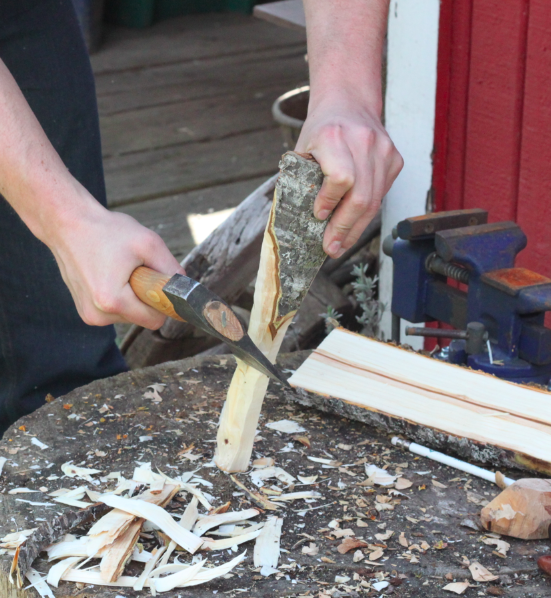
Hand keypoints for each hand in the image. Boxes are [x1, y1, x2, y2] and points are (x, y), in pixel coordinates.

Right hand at [46, 193, 183, 329]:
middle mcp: (98, 314)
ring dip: (132, 296)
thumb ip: (171, 269)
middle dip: (146, 298)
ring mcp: (88, 314)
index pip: (155, 320)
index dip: (163, 304)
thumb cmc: (106, 231)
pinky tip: (110, 274)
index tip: (161, 285)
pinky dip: (119, 296)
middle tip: (136, 270)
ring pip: (129, 315)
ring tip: (120, 270)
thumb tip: (185, 287)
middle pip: (142, 318)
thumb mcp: (148, 243)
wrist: (66, 223)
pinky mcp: (84, 311)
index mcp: (112, 301)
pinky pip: (115, 311)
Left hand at [295, 98, 402, 258]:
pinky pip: (381, 195)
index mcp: (334, 136)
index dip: (330, 201)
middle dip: (344, 228)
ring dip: (356, 229)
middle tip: (331, 248)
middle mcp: (364, 142)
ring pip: (374, 202)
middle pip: (360, 197)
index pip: (341, 178)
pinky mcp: (395, 160)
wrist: (349, 102)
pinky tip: (353, 223)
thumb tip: (299, 222)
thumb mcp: (303, 149)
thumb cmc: (321, 130)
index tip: (318, 215)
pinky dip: (366, 213)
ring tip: (340, 245)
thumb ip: (302, 179)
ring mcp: (384, 151)